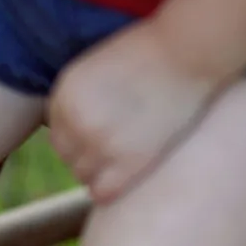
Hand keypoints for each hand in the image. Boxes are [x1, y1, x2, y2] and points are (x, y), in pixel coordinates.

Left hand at [48, 21, 216, 202]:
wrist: (188, 53)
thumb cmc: (151, 54)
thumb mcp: (99, 68)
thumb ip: (81, 99)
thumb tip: (77, 128)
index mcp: (65, 95)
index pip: (58, 134)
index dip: (78, 137)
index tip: (100, 134)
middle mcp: (77, 121)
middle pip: (67, 157)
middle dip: (87, 154)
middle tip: (117, 145)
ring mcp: (101, 144)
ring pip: (84, 176)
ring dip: (101, 171)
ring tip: (125, 156)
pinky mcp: (129, 162)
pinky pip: (103, 192)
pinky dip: (110, 188)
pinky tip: (128, 173)